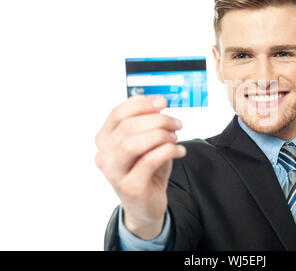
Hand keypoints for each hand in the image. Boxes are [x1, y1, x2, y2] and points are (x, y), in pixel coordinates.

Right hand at [95, 95, 185, 238]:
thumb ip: (148, 124)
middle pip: (128, 127)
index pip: (118, 114)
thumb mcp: (146, 143)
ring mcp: (114, 173)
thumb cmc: (146, 169)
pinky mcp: (130, 187)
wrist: (146, 204)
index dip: (142, 104)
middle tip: (177, 123)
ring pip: (133, 144)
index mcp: (105, 140)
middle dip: (158, 120)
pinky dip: (168, 151)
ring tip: (175, 138)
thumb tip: (160, 105)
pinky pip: (149, 161)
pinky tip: (179, 151)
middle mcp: (104, 156)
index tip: (163, 102)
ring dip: (160, 135)